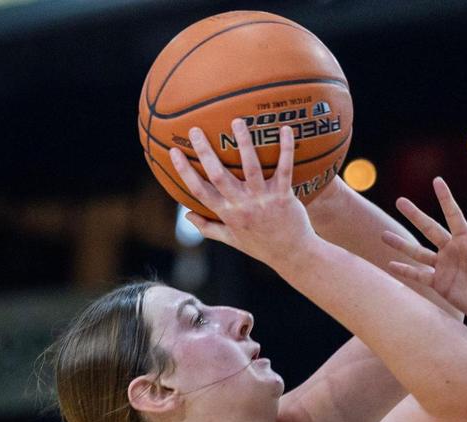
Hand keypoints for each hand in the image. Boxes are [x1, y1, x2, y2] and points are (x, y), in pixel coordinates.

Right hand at [169, 122, 315, 267]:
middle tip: (195, 130)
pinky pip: (284, 169)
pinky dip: (286, 149)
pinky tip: (286, 128)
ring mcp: (263, 199)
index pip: (200, 191)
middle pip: (219, 176)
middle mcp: (243, 206)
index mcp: (228, 214)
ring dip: (243, 143)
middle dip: (205, 152)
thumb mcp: (232, 239)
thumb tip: (187, 216)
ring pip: (251, 167)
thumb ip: (209, 227)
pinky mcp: (284, 196)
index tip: (173, 151)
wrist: (293, 255)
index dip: (184, 172)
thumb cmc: (262, 245)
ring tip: (236, 121)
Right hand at [381, 178, 466, 324]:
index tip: (437, 181)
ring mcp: (444, 267)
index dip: (445, 199)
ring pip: (418, 251)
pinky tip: (390, 265)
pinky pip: (419, 275)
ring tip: (384, 235)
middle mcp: (452, 250)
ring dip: (402, 244)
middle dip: (415, 215)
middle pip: (430, 229)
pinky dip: (405, 271)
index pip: (454, 215)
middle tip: (400, 201)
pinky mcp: (439, 284)